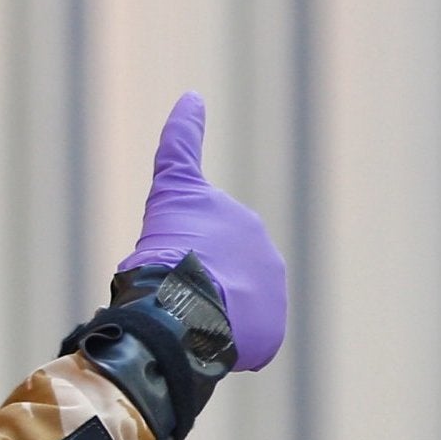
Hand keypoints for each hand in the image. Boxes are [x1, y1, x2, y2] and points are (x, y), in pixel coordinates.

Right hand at [120, 92, 286, 369]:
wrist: (187, 304)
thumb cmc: (170, 248)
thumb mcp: (172, 188)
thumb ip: (181, 141)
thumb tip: (192, 94)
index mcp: (242, 222)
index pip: (211, 236)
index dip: (186, 247)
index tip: (174, 258)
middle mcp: (264, 254)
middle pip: (221, 272)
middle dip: (198, 281)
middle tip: (171, 291)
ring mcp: (270, 295)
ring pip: (231, 308)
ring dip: (211, 314)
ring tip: (186, 320)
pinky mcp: (270, 333)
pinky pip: (241, 342)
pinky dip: (221, 344)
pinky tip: (203, 342)